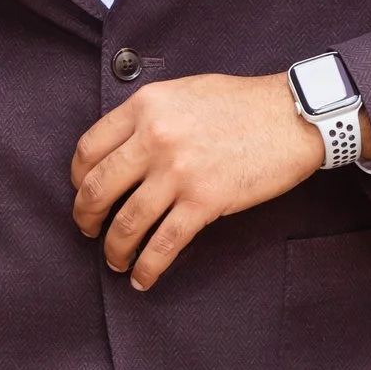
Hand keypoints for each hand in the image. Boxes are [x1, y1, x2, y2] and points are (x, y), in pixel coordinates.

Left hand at [68, 73, 323, 290]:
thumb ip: (147, 115)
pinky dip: (148, 267)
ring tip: (114, 260)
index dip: (78, 178)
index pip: (89, 148)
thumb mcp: (181, 91)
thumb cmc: (240, 102)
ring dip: (114, 248)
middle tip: (88, 230)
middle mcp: (154, 138)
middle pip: (98, 188)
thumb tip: (120, 147)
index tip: (82, 191)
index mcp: (145, 106)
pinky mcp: (204, 202)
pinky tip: (142, 278)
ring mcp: (178, 172)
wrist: (292, 116)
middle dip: (86, 216)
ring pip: (127, 222)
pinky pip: (164, 244)